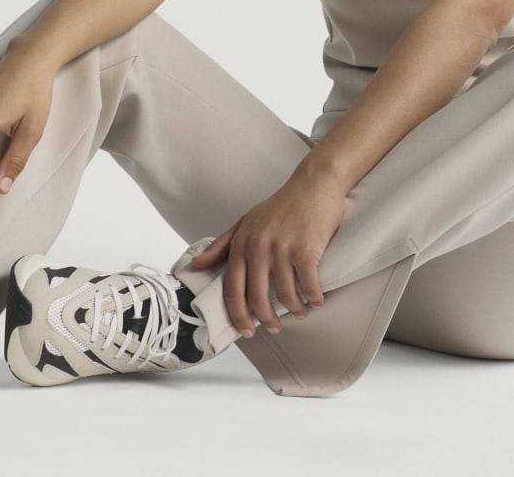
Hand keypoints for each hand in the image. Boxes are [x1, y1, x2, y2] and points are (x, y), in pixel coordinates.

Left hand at [190, 161, 345, 337]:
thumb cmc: (281, 205)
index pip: (233, 290)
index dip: (238, 316)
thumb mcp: (246, 221)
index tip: (246, 329)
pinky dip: (314, 299)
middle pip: (257, 298)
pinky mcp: (306, 250)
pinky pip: (309, 287)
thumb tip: (197, 263)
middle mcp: (259, 247)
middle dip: (266, 320)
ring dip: (295, 310)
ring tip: (300, 311)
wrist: (313, 184)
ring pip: (285, 296)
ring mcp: (282, 250)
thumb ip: (221, 244)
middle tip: (274, 327)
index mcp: (242, 243)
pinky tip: (316, 301)